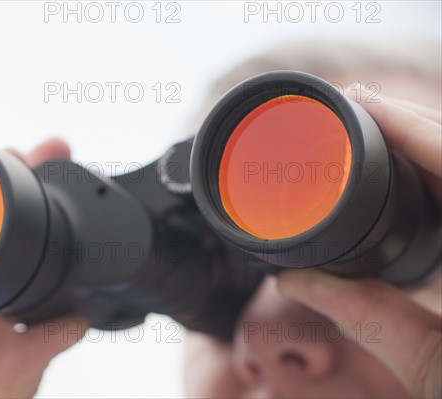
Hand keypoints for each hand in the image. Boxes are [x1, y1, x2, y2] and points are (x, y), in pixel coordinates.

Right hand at [185, 91, 440, 397]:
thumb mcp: (430, 367)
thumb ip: (368, 317)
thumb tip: (293, 279)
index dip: (412, 122)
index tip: (363, 98)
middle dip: (411, 123)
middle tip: (357, 106)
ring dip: (420, 145)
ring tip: (373, 127)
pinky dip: (431, 174)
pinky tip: (406, 171)